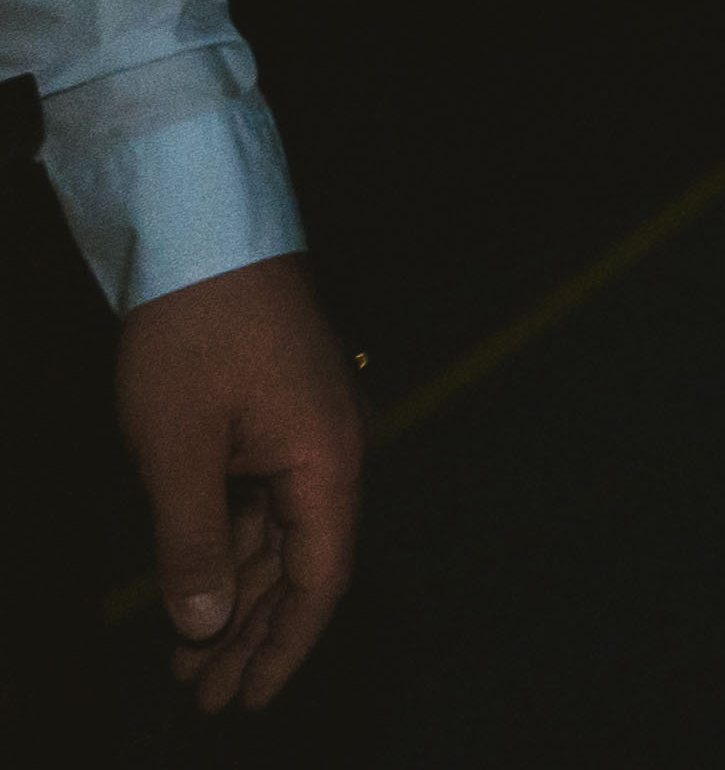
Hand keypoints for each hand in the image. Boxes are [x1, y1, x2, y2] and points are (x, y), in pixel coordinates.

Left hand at [118, 254, 361, 713]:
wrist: (205, 238)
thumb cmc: (195, 337)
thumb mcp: (177, 448)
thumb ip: (192, 543)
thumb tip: (202, 627)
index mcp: (327, 462)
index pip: (318, 579)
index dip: (284, 646)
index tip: (248, 700)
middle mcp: (333, 454)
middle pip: (301, 566)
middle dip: (252, 637)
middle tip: (206, 697)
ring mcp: (308, 435)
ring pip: (277, 538)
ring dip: (234, 598)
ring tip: (189, 658)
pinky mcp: (279, 419)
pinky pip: (263, 503)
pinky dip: (229, 551)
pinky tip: (197, 584)